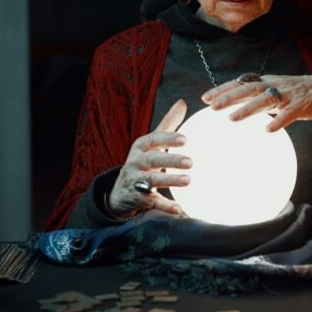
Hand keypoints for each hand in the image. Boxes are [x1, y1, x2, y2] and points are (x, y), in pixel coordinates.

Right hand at [108, 99, 191, 216]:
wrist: (120, 190)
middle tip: (191, 162)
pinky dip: (165, 206)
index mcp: (141, 147)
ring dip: (170, 180)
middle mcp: (136, 162)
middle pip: (153, 160)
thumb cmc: (143, 162)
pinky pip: (152, 202)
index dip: (168, 138)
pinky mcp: (138, 198)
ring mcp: (136, 181)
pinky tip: (179, 209)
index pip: (153, 139)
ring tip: (188, 180)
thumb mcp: (151, 143)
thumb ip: (167, 125)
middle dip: (171, 160)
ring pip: (152, 180)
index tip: (185, 139)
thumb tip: (182, 102)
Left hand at [201, 75, 311, 131]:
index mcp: (267, 82)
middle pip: (249, 89)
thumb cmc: (298, 93)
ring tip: (232, 119)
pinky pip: (289, 114)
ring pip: (265, 100)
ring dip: (248, 109)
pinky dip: (279, 120)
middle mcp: (275, 86)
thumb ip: (257, 96)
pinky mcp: (302, 106)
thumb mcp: (276, 90)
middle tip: (211, 107)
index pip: (241, 83)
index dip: (223, 89)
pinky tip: (268, 130)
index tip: (205, 98)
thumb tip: (236, 102)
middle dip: (229, 97)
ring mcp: (288, 95)